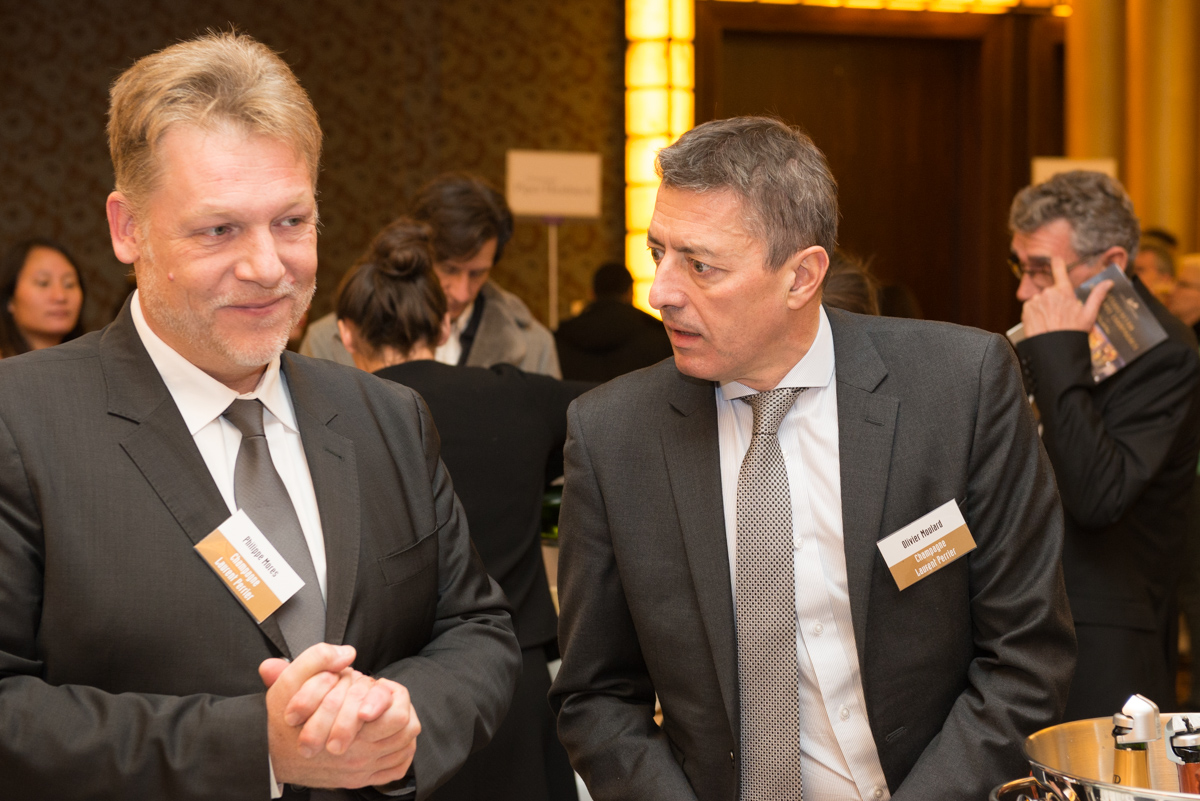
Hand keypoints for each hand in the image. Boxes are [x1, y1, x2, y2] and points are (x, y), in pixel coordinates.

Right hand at [260, 644, 420, 787]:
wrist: (268, 755)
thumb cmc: (281, 720)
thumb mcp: (290, 682)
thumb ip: (317, 659)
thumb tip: (347, 653)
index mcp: (347, 733)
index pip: (397, 716)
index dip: (393, 695)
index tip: (378, 686)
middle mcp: (358, 756)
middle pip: (406, 730)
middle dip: (401, 709)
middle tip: (387, 700)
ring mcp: (361, 771)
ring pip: (404, 748)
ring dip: (402, 730)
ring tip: (389, 714)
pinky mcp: (359, 781)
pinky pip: (396, 769)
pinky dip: (400, 754)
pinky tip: (390, 739)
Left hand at [1021, 256, 1111, 336]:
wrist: (1054, 348)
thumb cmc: (1072, 332)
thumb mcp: (1089, 314)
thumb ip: (1097, 296)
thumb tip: (1108, 282)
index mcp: (1063, 291)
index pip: (1059, 269)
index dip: (1057, 263)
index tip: (1055, 258)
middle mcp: (1048, 293)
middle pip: (1051, 292)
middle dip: (1055, 300)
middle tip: (1060, 316)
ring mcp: (1035, 300)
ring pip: (1041, 300)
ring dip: (1045, 307)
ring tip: (1051, 321)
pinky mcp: (1026, 309)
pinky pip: (1031, 307)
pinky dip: (1036, 313)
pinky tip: (1042, 323)